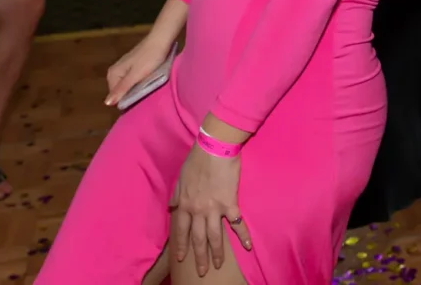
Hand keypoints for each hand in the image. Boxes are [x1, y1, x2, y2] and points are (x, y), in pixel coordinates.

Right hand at [104, 31, 174, 105]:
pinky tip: (148, 81)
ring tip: (148, 88)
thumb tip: (106, 103)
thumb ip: (122, 89)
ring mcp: (125, 67)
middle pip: (121, 90)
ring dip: (137, 88)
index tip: (139, 100)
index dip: (126, 100)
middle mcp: (115, 70)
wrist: (161, 40)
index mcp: (113, 73)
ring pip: (128, 85)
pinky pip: (134, 79)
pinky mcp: (134, 65)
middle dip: (131, 94)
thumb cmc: (149, 58)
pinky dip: (140, 82)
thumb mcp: (135, 75)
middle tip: (144, 94)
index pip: (115, 96)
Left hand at [169, 125, 252, 275]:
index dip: (181, 246)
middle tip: (201, 272)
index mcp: (184, 204)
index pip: (180, 231)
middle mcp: (198, 211)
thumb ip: (176, 195)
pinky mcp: (230, 204)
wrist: (215, 148)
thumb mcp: (180, 178)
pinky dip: (243, 235)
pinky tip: (248, 247)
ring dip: (216, 253)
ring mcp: (214, 209)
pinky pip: (237, 223)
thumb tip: (172, 207)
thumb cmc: (197, 160)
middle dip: (199, 257)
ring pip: (215, 237)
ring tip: (217, 265)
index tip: (181, 259)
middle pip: (198, 239)